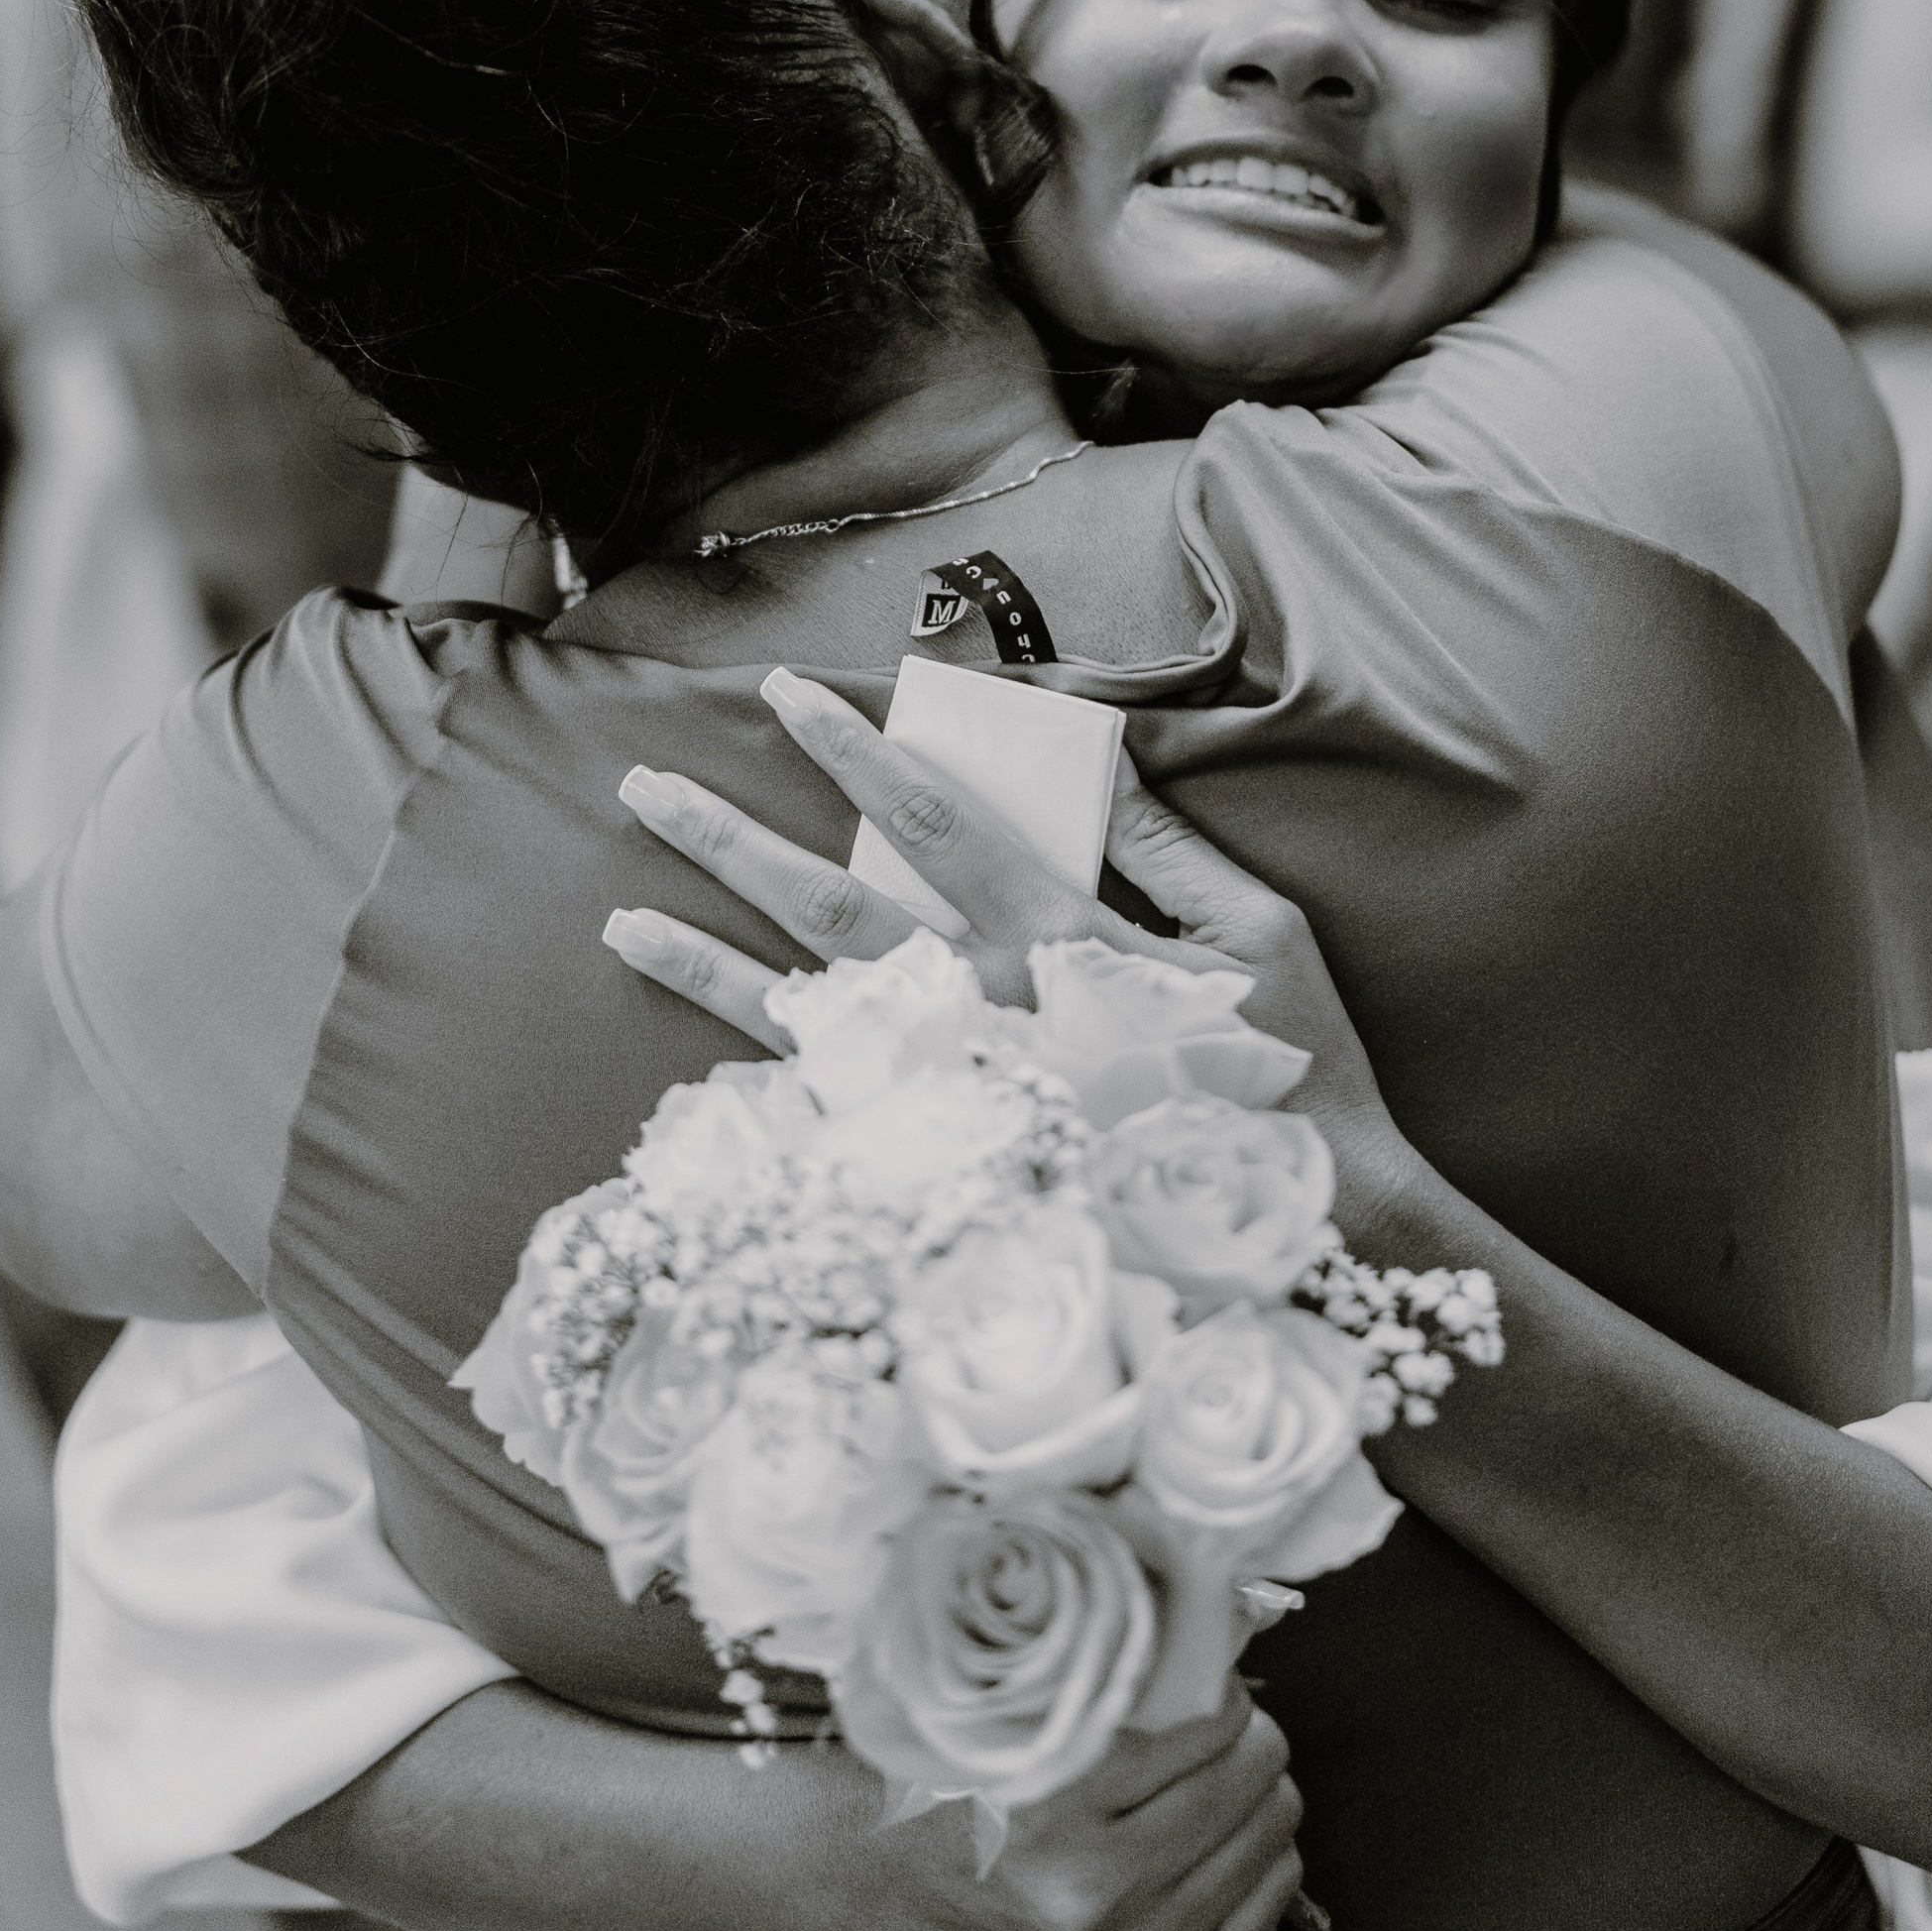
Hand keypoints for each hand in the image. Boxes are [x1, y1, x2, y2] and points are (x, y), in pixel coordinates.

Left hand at [607, 664, 1382, 1120]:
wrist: (1310, 1235)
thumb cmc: (1295, 1071)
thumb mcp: (1258, 930)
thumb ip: (1165, 843)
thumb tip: (1098, 750)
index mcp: (1062, 940)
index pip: (935, 822)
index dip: (859, 751)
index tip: (788, 695)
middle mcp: (989, 1015)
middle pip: (833, 910)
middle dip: (733, 843)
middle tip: (647, 787)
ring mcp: (960, 1100)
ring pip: (807, 1018)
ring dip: (708, 965)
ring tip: (621, 919)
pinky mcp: (955, 1170)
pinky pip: (838, 1124)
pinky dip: (763, 1093)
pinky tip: (695, 1063)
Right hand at [866, 1695, 1305, 1930]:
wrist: (908, 1898)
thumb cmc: (968, 1786)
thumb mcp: (1016, 1717)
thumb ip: (1105, 1678)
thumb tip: (1216, 1624)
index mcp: (1050, 1814)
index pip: (1204, 1724)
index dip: (1218, 1687)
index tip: (1201, 1677)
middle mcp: (1096, 1897)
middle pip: (1252, 1777)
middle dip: (1247, 1735)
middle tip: (1215, 1723)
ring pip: (1277, 1834)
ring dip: (1256, 1793)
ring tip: (1209, 1778)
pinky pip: (1276, 1893)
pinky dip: (1258, 1854)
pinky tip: (1209, 1836)